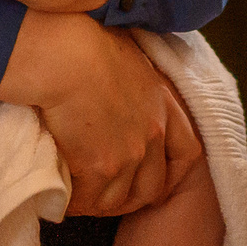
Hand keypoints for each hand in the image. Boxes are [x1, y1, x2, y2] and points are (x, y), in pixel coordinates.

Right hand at [0, 12, 200, 214]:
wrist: (65, 56)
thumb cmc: (82, 43)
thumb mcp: (123, 56)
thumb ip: (129, 77)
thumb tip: (111, 82)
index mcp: (161, 104)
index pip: (187, 152)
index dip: (170, 172)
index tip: (147, 177)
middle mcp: (153, 133)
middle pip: (152, 188)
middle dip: (129, 198)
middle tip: (102, 194)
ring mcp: (130, 153)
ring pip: (118, 200)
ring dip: (96, 202)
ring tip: (75, 196)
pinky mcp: (102, 167)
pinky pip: (88, 200)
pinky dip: (73, 202)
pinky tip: (59, 196)